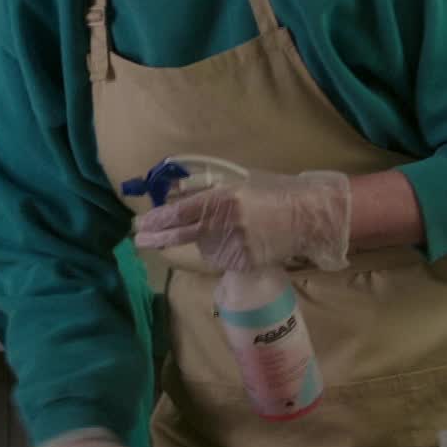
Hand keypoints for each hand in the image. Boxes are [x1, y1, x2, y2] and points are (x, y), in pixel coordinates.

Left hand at [132, 170, 350, 271]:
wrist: (307, 215)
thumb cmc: (273, 193)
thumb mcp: (239, 184)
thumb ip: (209, 193)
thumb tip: (178, 197)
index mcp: (223, 199)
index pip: (181, 212)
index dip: (159, 219)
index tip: (142, 223)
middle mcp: (224, 223)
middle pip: (182, 234)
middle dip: (158, 237)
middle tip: (139, 240)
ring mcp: (234, 245)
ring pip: (204, 248)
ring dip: (205, 241)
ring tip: (232, 229)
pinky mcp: (244, 262)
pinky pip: (222, 259)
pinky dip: (223, 252)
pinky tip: (240, 241)